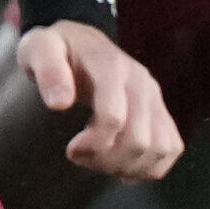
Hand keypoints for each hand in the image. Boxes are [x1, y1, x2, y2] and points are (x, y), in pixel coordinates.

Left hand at [17, 21, 184, 180]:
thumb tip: (59, 104)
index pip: (113, 118)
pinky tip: (122, 166)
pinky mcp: (162, 111)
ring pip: (160, 148)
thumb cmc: (55, 50)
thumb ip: (46, 70)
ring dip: (129, 166)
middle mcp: (140, 81)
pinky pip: (172, 148)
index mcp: (110, 66)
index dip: (93, 144)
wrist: (81, 42)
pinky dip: (150, 166)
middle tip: (81, 158)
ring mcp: (155, 97)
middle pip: (139, 140)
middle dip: (107, 160)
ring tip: (100, 163)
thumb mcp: (38, 47)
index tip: (71, 150)